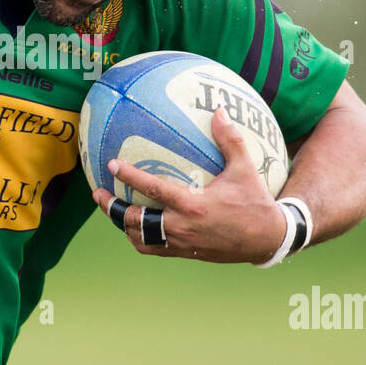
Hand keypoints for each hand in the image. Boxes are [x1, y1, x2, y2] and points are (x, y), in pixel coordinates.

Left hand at [90, 107, 286, 263]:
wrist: (267, 240)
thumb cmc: (255, 202)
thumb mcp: (245, 169)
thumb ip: (230, 140)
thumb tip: (219, 110)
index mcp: (193, 204)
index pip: (153, 190)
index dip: (130, 177)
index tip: (111, 165)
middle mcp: (183, 227)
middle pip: (136, 220)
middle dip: (112, 208)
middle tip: (98, 194)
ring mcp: (182, 243)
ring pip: (140, 238)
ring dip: (122, 226)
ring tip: (111, 211)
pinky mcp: (185, 254)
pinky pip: (154, 249)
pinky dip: (139, 239)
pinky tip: (135, 227)